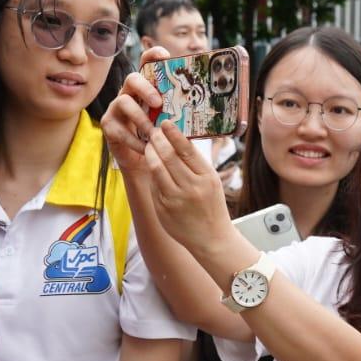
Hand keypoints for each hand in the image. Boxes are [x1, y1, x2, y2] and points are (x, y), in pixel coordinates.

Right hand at [100, 46, 172, 175]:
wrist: (146, 163)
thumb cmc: (163, 139)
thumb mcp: (175, 124)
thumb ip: (183, 113)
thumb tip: (206, 107)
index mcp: (147, 88)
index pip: (147, 64)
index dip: (153, 55)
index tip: (164, 55)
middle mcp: (130, 93)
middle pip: (132, 78)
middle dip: (145, 88)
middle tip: (158, 103)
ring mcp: (116, 108)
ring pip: (123, 101)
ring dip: (140, 117)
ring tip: (152, 132)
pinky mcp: (109, 125)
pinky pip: (119, 129)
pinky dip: (134, 140)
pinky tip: (145, 148)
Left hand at [139, 114, 239, 254]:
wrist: (212, 239)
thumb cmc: (212, 206)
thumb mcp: (212, 182)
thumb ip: (196, 164)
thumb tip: (178, 141)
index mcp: (206, 177)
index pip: (187, 150)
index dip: (174, 134)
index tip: (166, 122)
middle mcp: (191, 187)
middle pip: (169, 156)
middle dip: (157, 140)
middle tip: (153, 131)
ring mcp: (175, 199)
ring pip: (156, 169)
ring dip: (150, 153)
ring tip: (148, 145)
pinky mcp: (163, 208)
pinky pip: (154, 185)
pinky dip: (151, 173)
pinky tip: (151, 165)